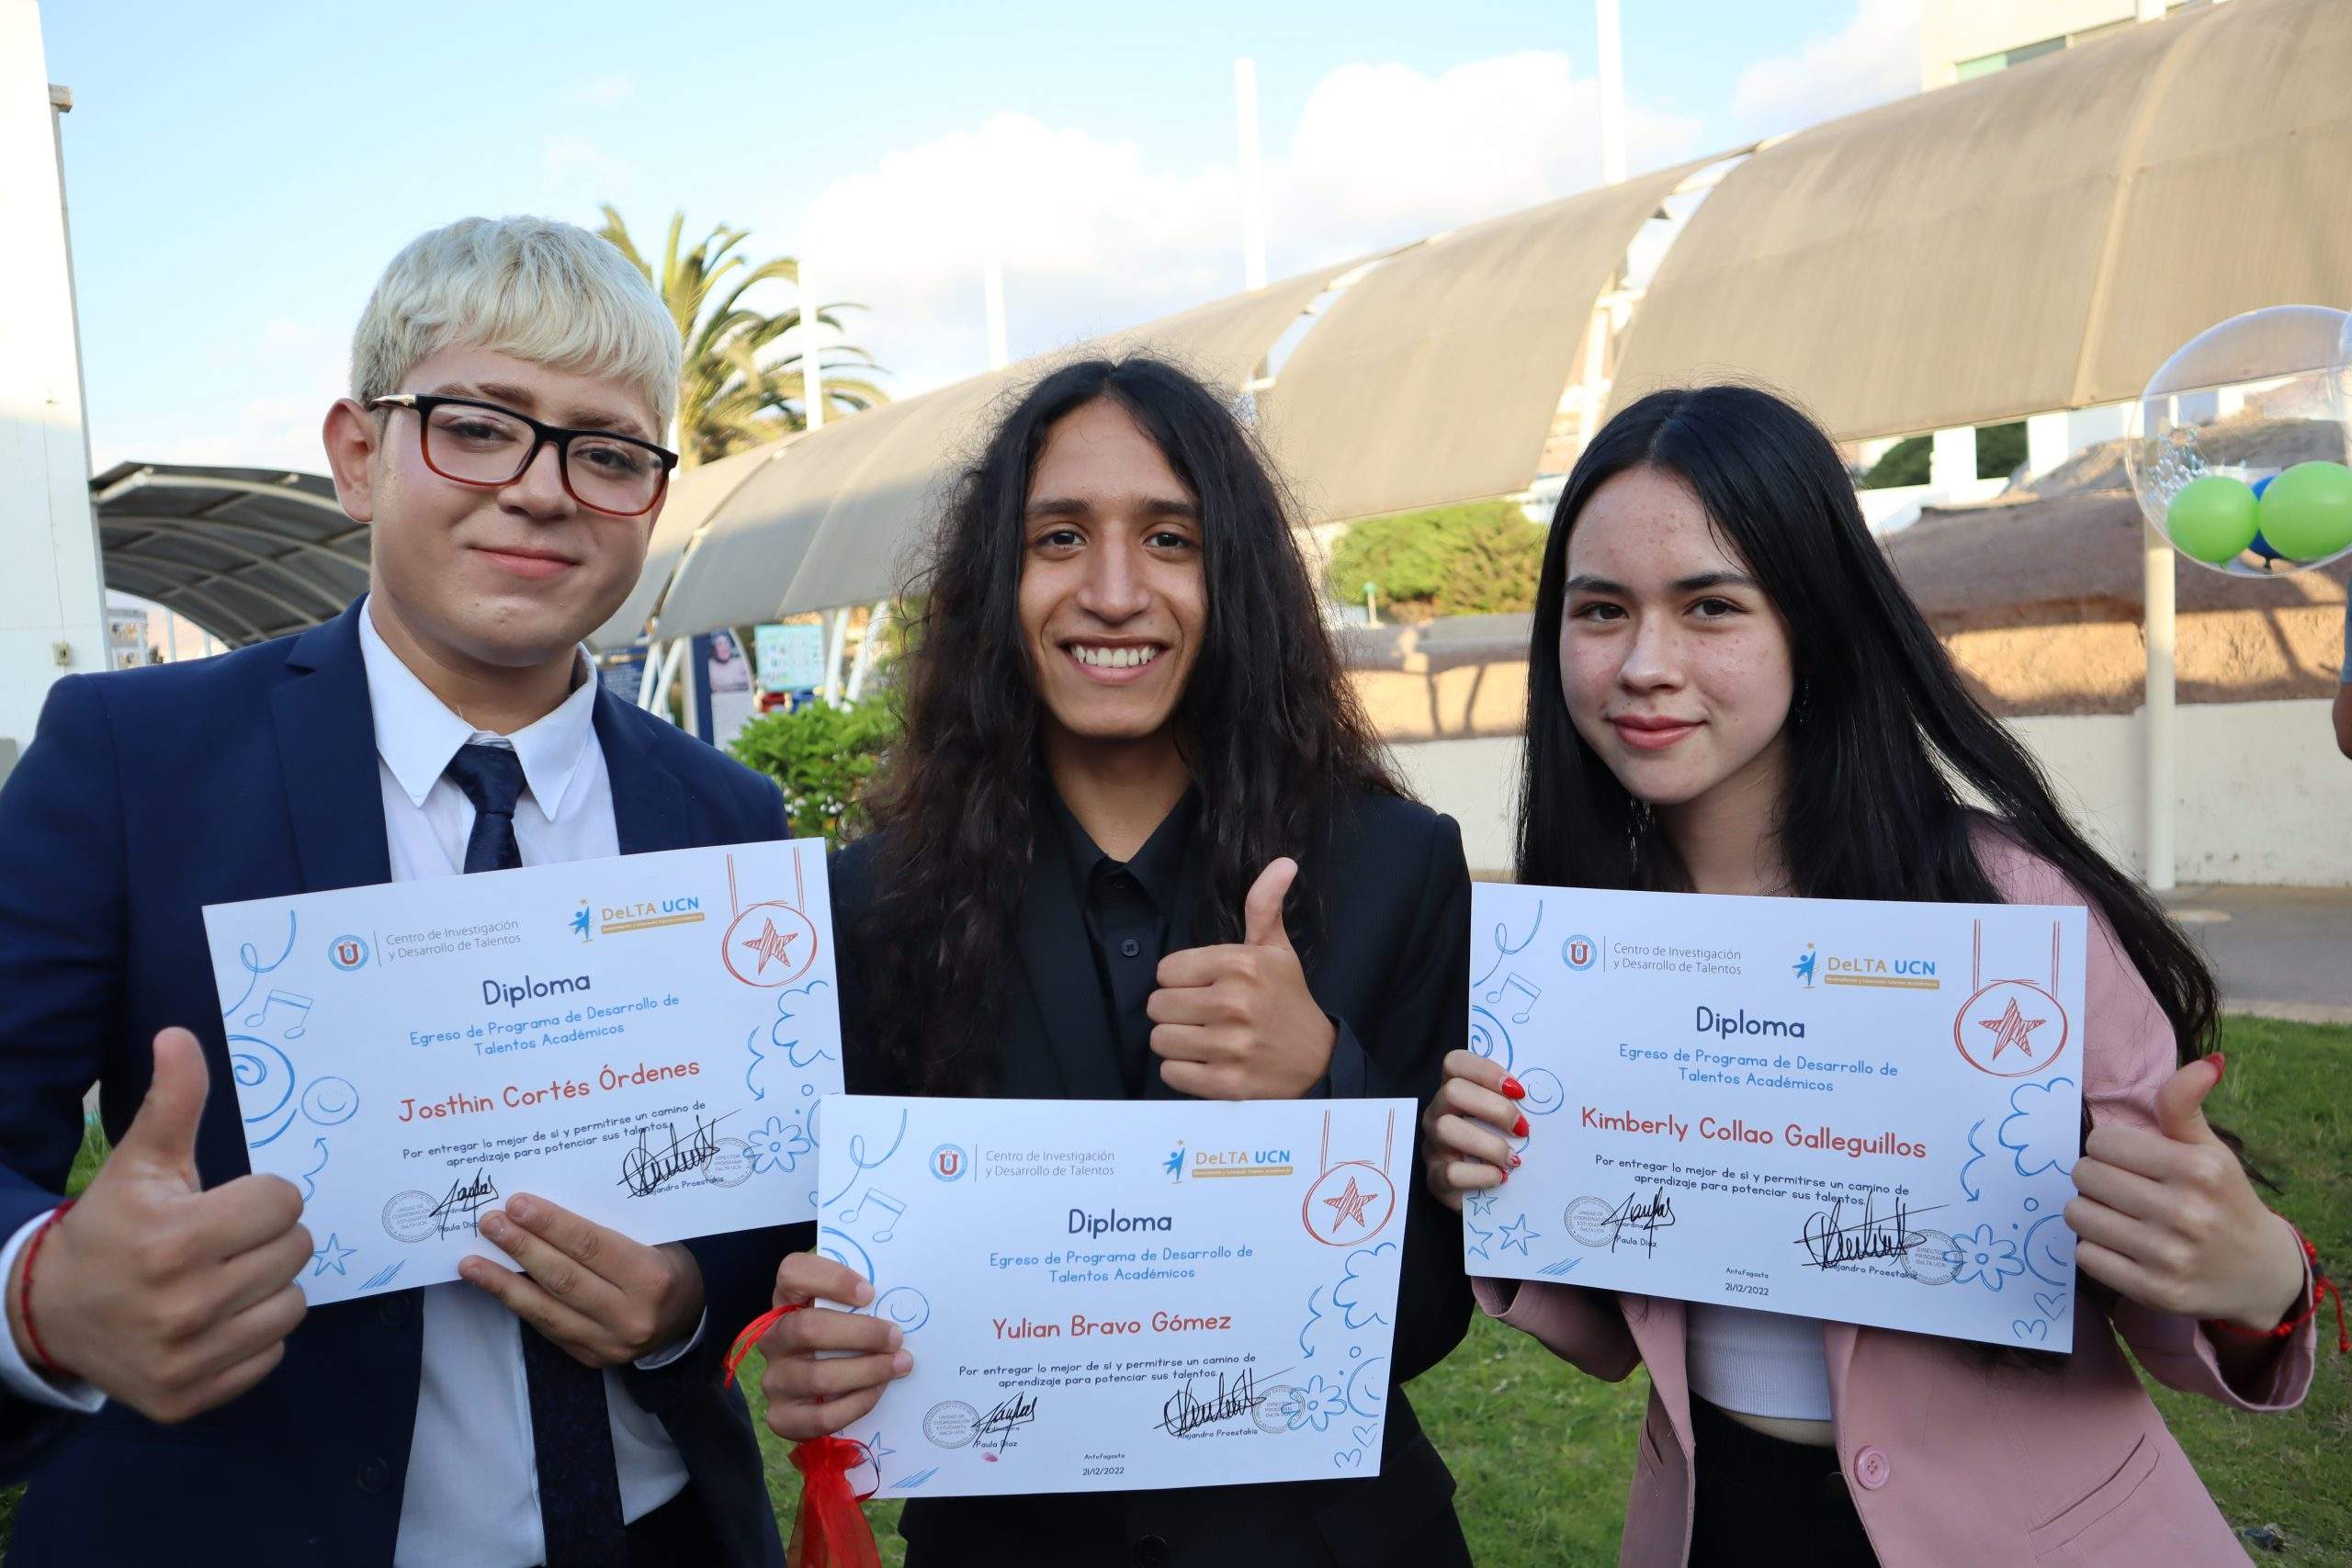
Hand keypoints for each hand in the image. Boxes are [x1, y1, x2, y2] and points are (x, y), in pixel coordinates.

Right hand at [2, 1028, 308, 1421]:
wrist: (50, 1312)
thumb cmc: (111, 1226)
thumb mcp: (139, 1161)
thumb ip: (173, 1101)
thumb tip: (179, 1035)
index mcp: (173, 1241)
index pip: (282, 1201)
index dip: (260, 1195)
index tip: (222, 1203)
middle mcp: (182, 1306)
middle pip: (295, 1250)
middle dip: (267, 1237)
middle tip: (223, 1240)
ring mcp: (185, 1359)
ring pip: (293, 1304)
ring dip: (268, 1285)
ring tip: (222, 1276)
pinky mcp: (187, 1398)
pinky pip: (270, 1354)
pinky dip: (252, 1335)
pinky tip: (214, 1319)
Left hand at [462, 1195, 702, 1366]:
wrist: (689, 1317)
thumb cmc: (668, 1264)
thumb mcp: (654, 1239)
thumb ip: (607, 1232)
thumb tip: (544, 1213)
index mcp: (652, 1278)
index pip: (591, 1247)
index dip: (551, 1225)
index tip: (517, 1204)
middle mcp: (630, 1316)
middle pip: (563, 1278)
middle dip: (521, 1247)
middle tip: (489, 1223)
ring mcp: (608, 1343)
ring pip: (546, 1310)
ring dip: (503, 1283)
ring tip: (471, 1261)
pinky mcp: (590, 1359)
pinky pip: (547, 1328)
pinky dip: (518, 1304)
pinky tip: (495, 1286)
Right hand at [757, 1253, 912, 1441]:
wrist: (824, 1392)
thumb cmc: (845, 1339)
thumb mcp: (846, 1312)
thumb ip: (861, 1302)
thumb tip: (900, 1298)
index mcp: (787, 1300)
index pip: (792, 1273)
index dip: (831, 1279)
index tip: (869, 1293)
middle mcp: (773, 1338)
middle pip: (807, 1328)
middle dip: (860, 1333)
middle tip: (896, 1336)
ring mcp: (774, 1379)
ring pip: (817, 1377)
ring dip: (867, 1371)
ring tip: (899, 1364)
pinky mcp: (782, 1417)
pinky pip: (821, 1416)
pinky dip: (856, 1404)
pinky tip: (878, 1391)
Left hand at [1146, 858, 1336, 1099]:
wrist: (1318, 1062)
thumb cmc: (1287, 1001)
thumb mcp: (1277, 950)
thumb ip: (1265, 906)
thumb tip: (1283, 862)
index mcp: (1240, 965)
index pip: (1165, 970)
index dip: (1181, 980)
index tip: (1205, 987)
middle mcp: (1232, 1003)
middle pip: (1157, 1005)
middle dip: (1174, 1011)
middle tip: (1203, 1015)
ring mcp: (1228, 1046)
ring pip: (1159, 1039)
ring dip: (1176, 1042)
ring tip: (1203, 1039)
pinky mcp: (1224, 1084)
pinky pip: (1170, 1073)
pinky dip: (1182, 1071)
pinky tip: (1207, 1062)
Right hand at [1420, 1050, 1528, 1211]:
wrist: (1489, 1197)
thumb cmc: (1503, 1148)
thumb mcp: (1508, 1121)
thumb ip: (1518, 1104)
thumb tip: (1553, 1101)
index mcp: (1455, 1091)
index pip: (1455, 1063)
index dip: (1486, 1071)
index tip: (1519, 1091)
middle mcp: (1438, 1113)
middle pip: (1452, 1091)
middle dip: (1495, 1108)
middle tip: (1522, 1129)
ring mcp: (1433, 1145)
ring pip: (1446, 1128)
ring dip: (1489, 1144)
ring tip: (1513, 1159)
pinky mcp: (1435, 1178)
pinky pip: (1451, 1172)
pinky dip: (1481, 1175)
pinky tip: (1500, 1178)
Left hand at [2066, 1055, 2305, 1330]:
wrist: (2259, 1272)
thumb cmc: (2223, 1199)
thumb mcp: (2210, 1149)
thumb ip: (2187, 1105)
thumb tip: (2208, 1061)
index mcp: (2198, 1168)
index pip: (2102, 1141)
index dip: (2108, 1148)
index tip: (2129, 1160)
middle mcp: (2186, 1212)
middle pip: (2084, 1176)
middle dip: (2096, 1178)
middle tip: (2122, 1189)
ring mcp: (2169, 1256)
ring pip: (2078, 1215)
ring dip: (2090, 1212)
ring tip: (2120, 1216)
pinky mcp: (2155, 1291)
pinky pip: (2085, 1256)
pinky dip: (2096, 1249)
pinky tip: (2124, 1247)